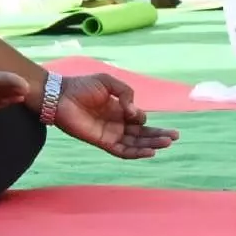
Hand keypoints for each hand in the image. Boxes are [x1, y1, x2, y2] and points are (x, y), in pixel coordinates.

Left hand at [46, 71, 172, 159]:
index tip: (135, 111)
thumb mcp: (108, 83)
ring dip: (151, 145)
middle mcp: (117, 123)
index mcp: (119, 109)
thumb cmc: (81, 86)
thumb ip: (125, 93)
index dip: (143, 117)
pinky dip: (136, 153)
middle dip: (159, 135)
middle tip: (175, 137)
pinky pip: (122, 151)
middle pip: (142, 134)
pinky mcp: (102, 142)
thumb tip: (135, 112)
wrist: (59, 95)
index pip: (139, 119)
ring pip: (135, 143)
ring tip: (167, 144)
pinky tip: (149, 152)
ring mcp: (110, 134)